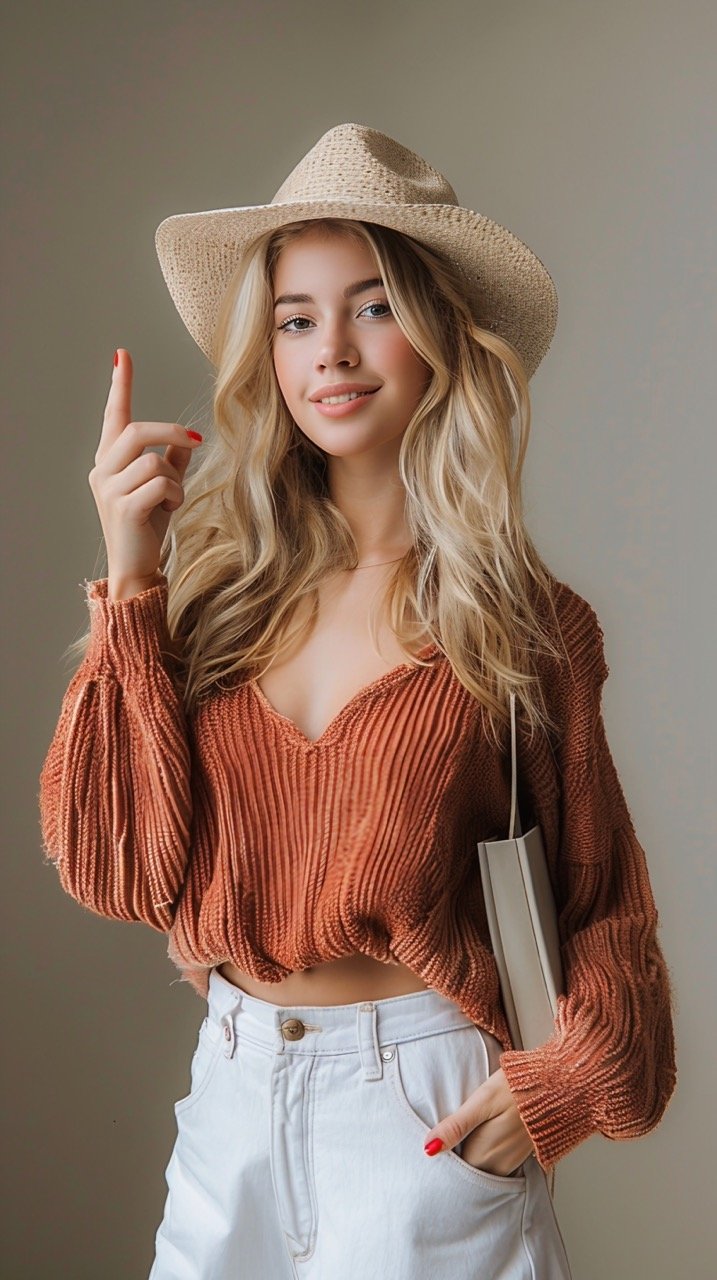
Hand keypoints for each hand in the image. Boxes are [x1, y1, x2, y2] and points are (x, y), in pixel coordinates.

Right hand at [88, 349, 203, 598]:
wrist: (135, 566)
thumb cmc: (147, 526)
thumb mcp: (162, 488)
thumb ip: (171, 460)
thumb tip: (189, 438)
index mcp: (109, 461)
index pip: (113, 416)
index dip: (119, 386)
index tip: (122, 356)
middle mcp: (103, 470)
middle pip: (136, 432)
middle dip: (171, 432)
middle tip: (196, 440)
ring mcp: (109, 489)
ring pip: (152, 460)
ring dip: (174, 477)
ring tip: (173, 496)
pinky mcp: (123, 507)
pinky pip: (159, 483)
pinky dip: (174, 493)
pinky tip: (170, 507)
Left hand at [423, 1067, 535, 1176]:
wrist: (555, 1084)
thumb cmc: (516, 1088)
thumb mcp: (482, 1101)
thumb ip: (456, 1126)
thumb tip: (429, 1148)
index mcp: (485, 1156)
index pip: (455, 1170)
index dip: (442, 1160)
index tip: (432, 1148)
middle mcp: (499, 1166)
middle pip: (468, 1171)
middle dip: (455, 1160)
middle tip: (441, 1142)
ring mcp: (511, 1162)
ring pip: (482, 1167)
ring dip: (470, 1156)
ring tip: (458, 1139)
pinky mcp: (520, 1154)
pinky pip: (496, 1163)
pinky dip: (486, 1154)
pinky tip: (481, 1136)